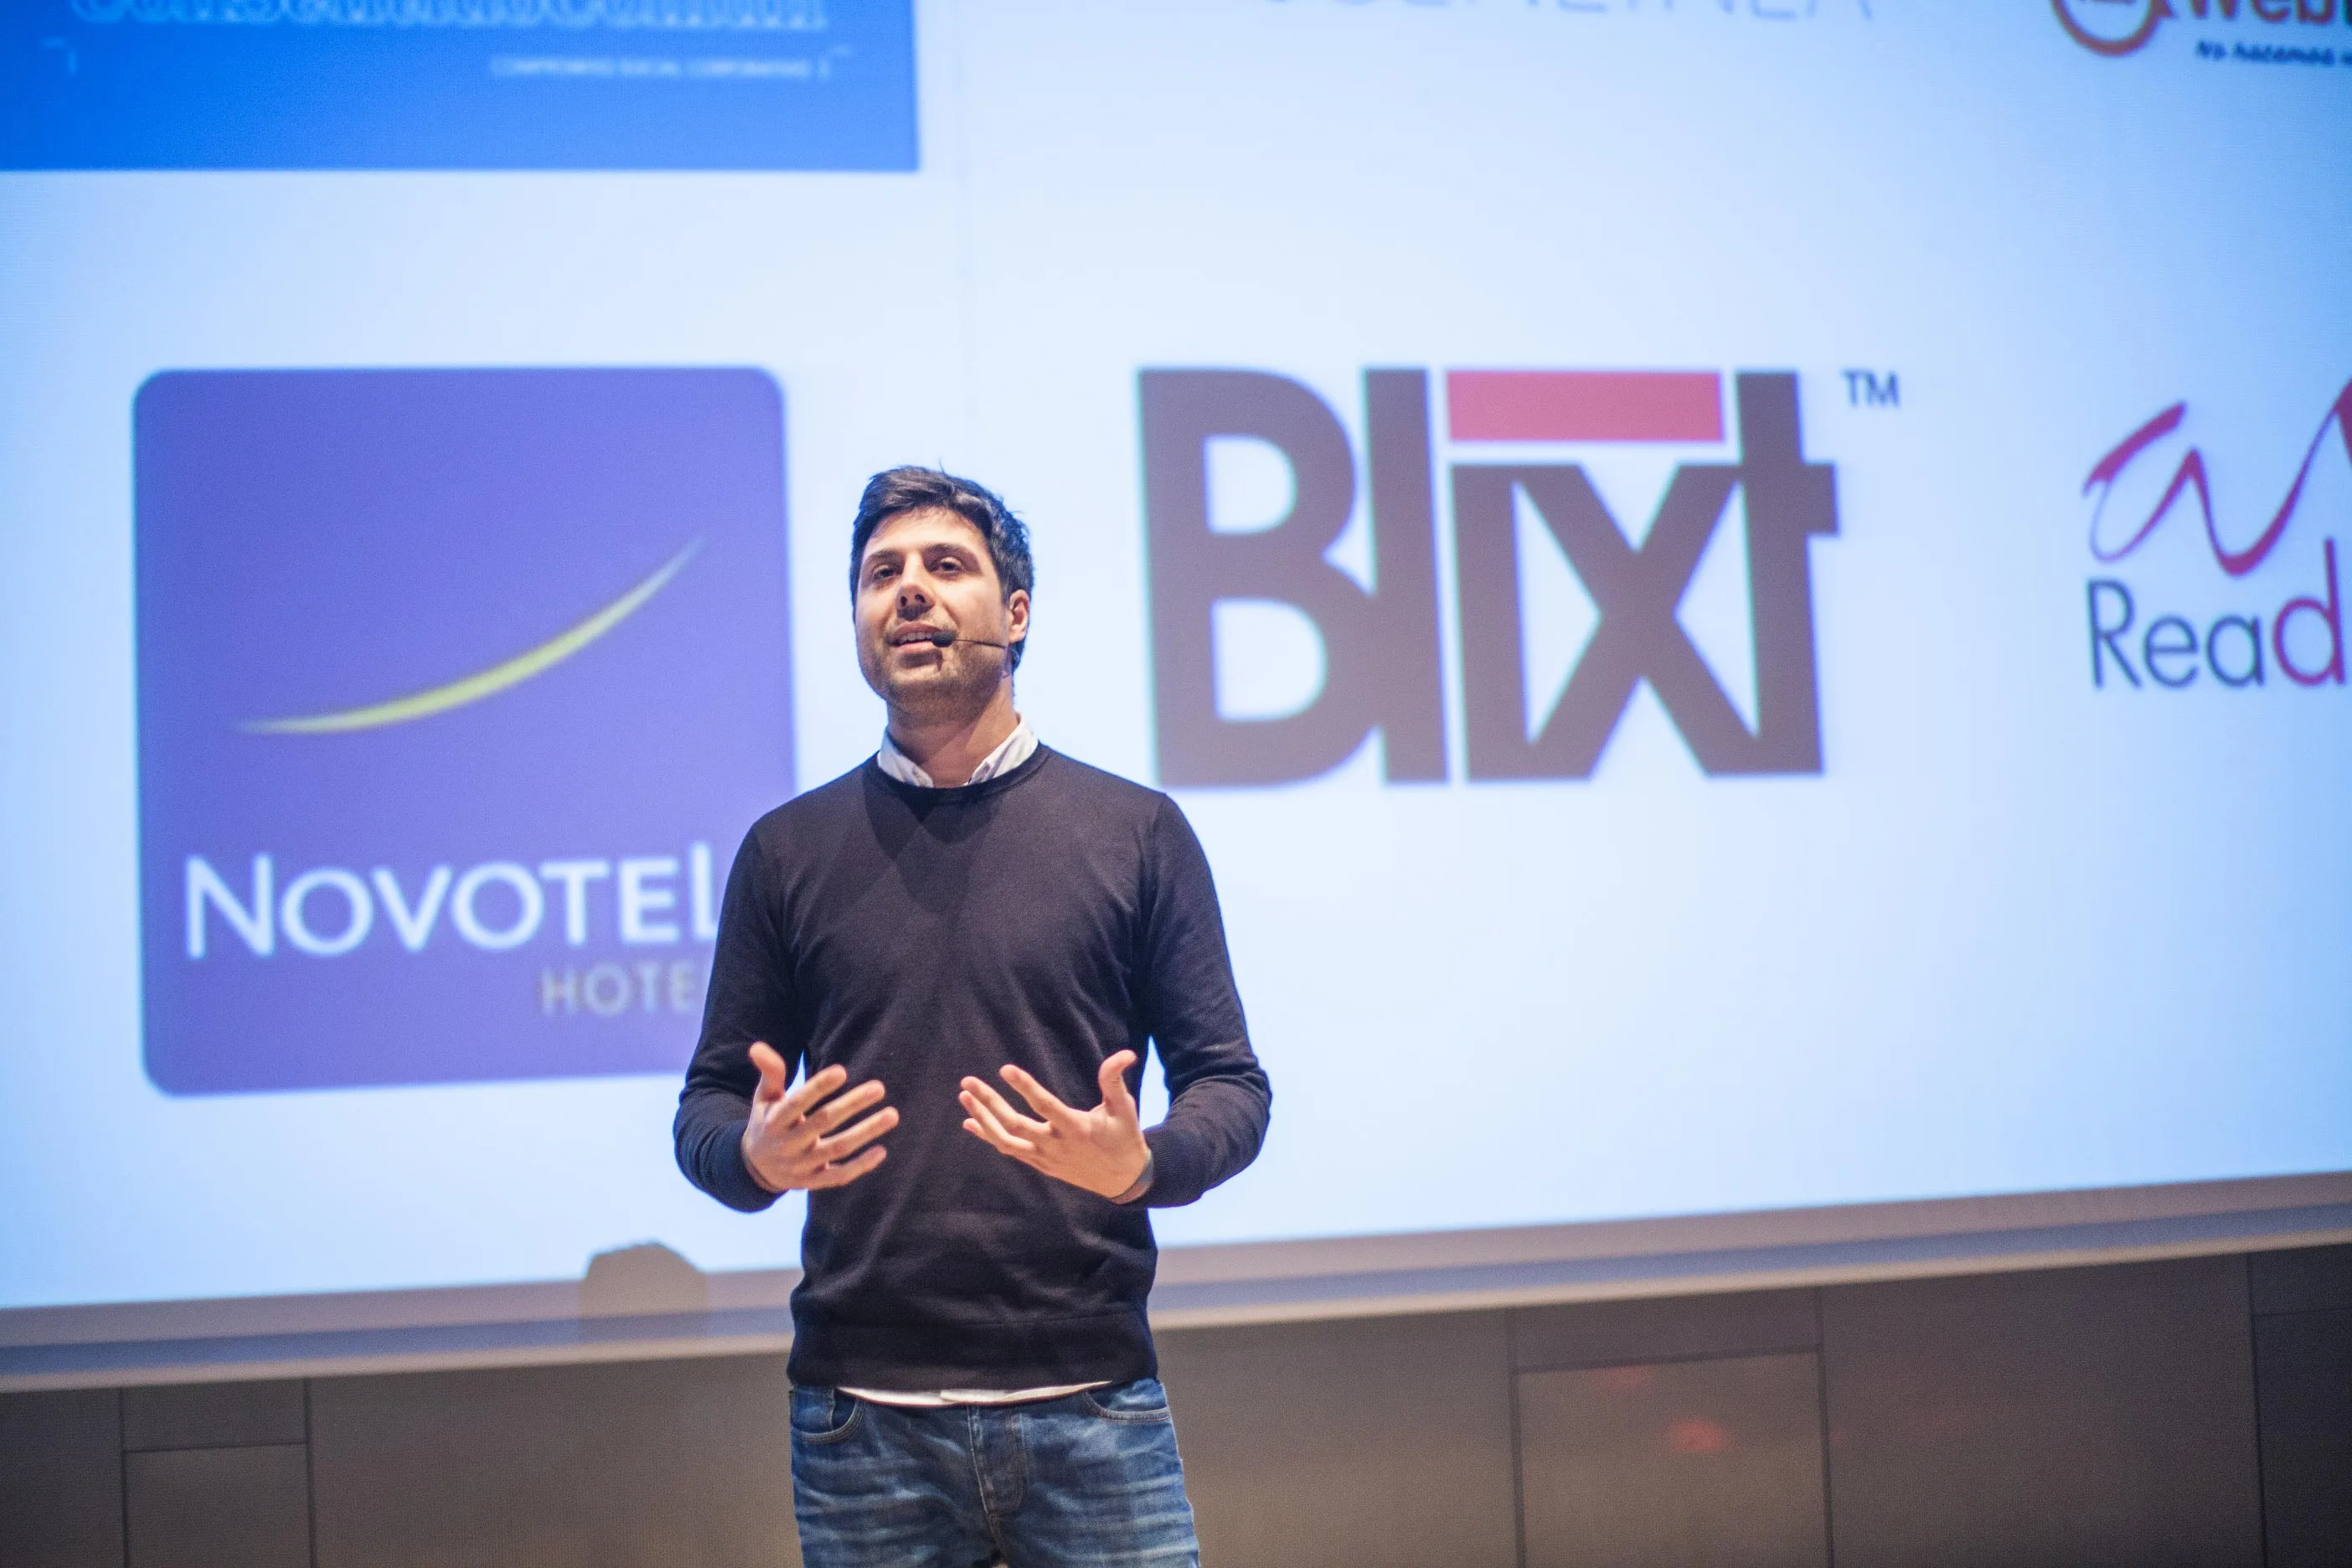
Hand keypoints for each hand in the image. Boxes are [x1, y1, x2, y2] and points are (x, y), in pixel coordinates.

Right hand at [740, 1043, 896, 1192]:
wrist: (755, 1170)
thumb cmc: (767, 1123)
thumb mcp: (764, 1099)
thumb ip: (770, 1073)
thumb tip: (757, 1046)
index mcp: (774, 1121)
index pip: (797, 1103)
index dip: (818, 1088)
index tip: (842, 1071)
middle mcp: (787, 1144)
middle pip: (823, 1122)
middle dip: (851, 1105)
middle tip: (879, 1088)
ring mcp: (801, 1166)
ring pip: (837, 1149)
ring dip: (866, 1132)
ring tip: (892, 1115)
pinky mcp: (813, 1182)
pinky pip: (839, 1176)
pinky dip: (860, 1165)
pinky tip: (882, 1151)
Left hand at [960, 1051, 1151, 1200]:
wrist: (1122, 1180)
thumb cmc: (1124, 1138)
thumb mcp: (1124, 1108)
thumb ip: (1115, 1080)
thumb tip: (1126, 1053)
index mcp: (1076, 1128)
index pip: (1045, 1106)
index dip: (1025, 1087)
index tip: (1005, 1069)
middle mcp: (1056, 1145)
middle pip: (1014, 1125)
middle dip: (989, 1103)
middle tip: (968, 1082)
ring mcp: (1045, 1158)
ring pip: (1006, 1141)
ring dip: (983, 1119)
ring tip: (965, 1097)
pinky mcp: (1040, 1165)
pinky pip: (1009, 1150)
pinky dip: (989, 1136)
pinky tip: (971, 1122)